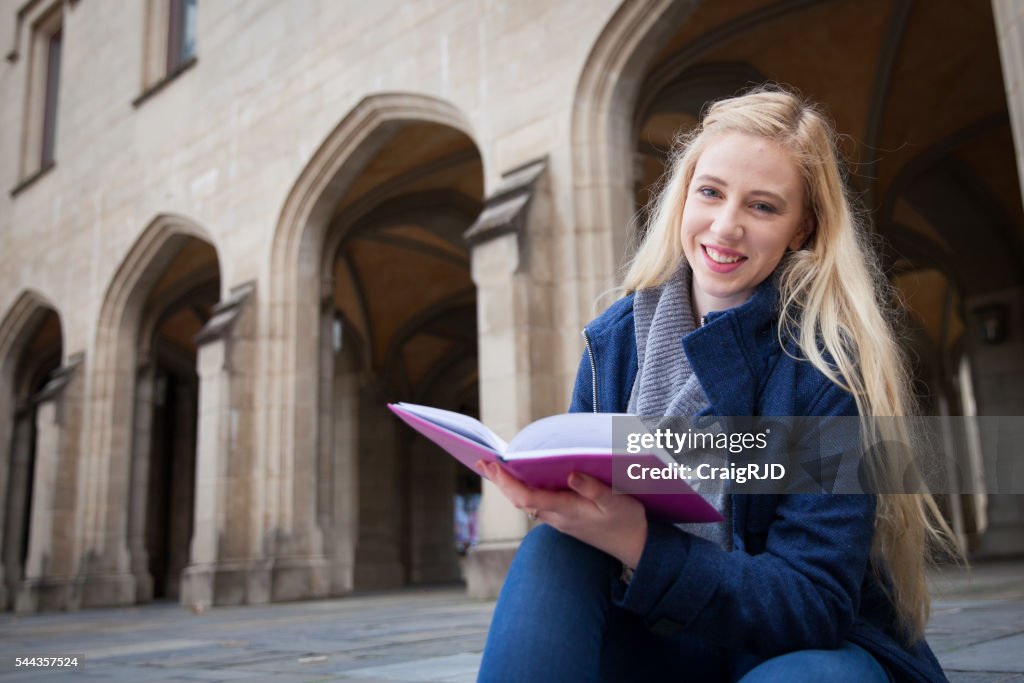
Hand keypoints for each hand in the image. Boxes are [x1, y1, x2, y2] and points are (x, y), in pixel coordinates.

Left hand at [477, 461, 647, 567]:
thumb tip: (571, 474)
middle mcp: (557, 517)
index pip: (527, 497)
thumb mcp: (616, 502)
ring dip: (508, 485)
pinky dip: (522, 490)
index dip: (507, 481)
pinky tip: (519, 480)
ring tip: (493, 467)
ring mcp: (559, 519)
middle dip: (499, 481)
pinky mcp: (564, 518)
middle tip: (481, 462)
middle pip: (519, 500)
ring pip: (525, 502)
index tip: (493, 465)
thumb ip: (594, 489)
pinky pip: (535, 503)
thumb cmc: (627, 522)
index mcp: (566, 511)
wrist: (636, 546)